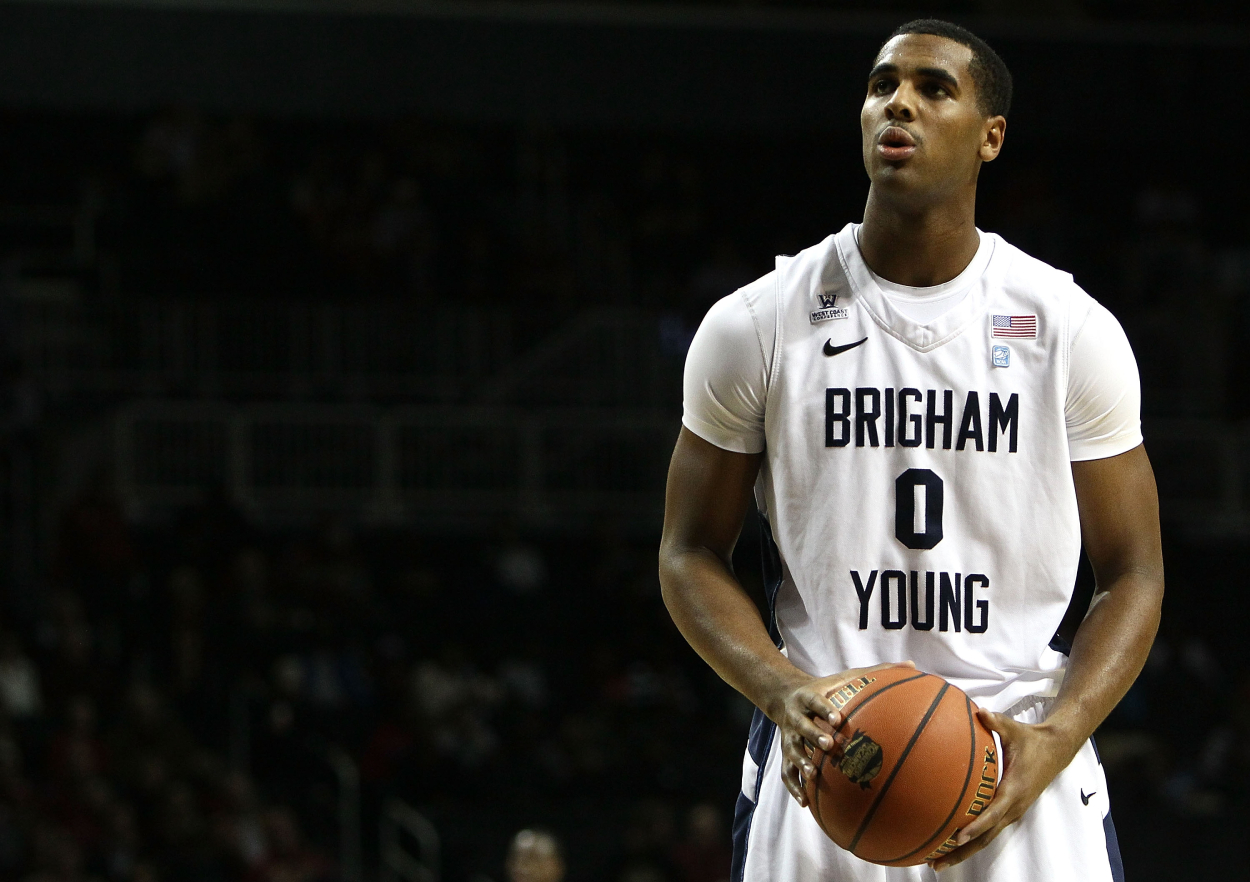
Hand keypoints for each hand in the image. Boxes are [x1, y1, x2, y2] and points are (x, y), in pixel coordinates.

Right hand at [777, 661, 914, 806]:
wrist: (785, 696)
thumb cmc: (825, 689)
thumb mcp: (844, 677)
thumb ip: (876, 672)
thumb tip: (912, 666)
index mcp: (809, 697)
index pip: (816, 701)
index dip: (825, 708)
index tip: (837, 717)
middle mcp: (796, 716)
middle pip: (802, 726)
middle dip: (813, 735)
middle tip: (828, 744)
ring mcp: (789, 736)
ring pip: (792, 751)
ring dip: (801, 763)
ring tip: (814, 776)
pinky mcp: (786, 752)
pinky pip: (786, 772)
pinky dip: (794, 787)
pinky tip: (806, 802)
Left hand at [930, 707, 1080, 870]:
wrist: (1055, 751)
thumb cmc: (1031, 739)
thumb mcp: (1015, 729)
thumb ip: (997, 722)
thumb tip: (980, 711)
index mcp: (1014, 790)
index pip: (993, 813)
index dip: (977, 826)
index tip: (958, 836)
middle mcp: (1012, 807)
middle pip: (985, 837)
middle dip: (961, 851)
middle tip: (935, 863)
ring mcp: (1011, 812)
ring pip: (985, 838)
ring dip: (962, 852)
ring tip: (935, 862)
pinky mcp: (1008, 811)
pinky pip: (987, 829)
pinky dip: (970, 839)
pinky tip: (948, 841)